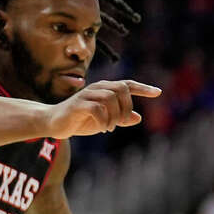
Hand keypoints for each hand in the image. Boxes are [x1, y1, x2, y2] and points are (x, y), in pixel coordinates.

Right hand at [45, 80, 160, 137]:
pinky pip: (98, 109)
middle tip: (120, 123)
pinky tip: (102, 129)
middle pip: (122, 89)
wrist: (54, 123)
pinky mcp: (78, 104)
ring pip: (111, 98)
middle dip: (126, 107)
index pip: (127, 85)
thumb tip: (138, 118)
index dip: (143, 88)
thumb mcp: (105, 121)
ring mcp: (87, 95)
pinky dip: (104, 121)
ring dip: (115, 116)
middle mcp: (97, 88)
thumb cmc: (80, 121)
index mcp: (105, 90)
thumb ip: (120, 118)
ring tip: (109, 128)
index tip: (158, 92)